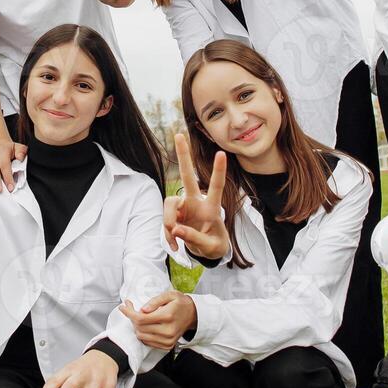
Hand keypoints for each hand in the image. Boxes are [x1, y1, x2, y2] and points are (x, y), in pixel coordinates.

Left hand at [119, 292, 196, 350]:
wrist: (193, 315)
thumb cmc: (180, 304)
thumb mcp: (169, 295)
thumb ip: (155, 301)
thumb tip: (143, 309)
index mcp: (167, 316)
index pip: (141, 318)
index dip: (129, 313)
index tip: (123, 307)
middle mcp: (168, 330)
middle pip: (139, 328)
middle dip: (131, 318)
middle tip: (131, 309)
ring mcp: (168, 340)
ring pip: (142, 336)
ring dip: (136, 327)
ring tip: (139, 317)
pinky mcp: (167, 345)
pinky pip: (148, 342)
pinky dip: (143, 334)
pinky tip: (146, 325)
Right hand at [163, 132, 229, 259]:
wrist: (207, 252)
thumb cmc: (214, 245)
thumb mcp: (210, 247)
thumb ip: (194, 238)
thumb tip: (174, 230)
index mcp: (211, 208)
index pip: (216, 187)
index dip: (218, 171)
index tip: (221, 153)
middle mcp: (196, 202)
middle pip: (187, 176)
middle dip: (183, 156)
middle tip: (178, 135)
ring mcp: (183, 207)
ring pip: (169, 204)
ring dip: (168, 222)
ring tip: (174, 240)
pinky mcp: (174, 215)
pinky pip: (165, 222)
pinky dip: (167, 236)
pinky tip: (174, 246)